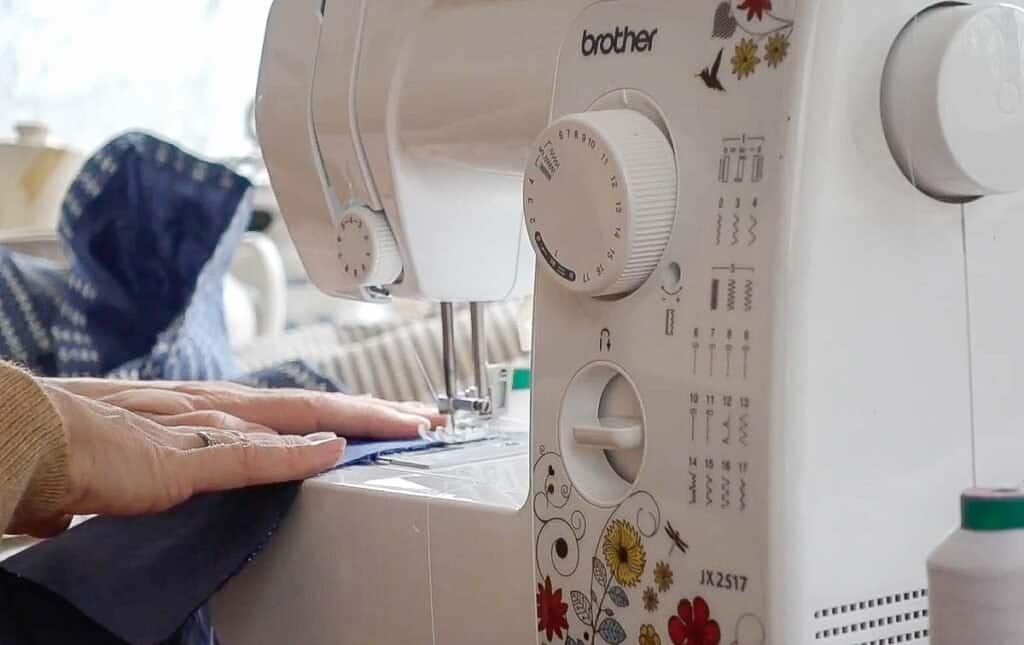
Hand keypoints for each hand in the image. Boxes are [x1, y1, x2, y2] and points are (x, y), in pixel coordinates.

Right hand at [44, 378, 447, 438]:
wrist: (19, 434)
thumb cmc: (65, 441)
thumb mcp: (131, 455)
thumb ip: (159, 468)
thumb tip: (156, 487)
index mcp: (201, 409)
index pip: (288, 408)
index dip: (339, 413)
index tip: (380, 419)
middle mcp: (211, 406)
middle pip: (311, 404)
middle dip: (372, 411)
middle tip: (424, 415)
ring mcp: (199, 426)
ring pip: (298, 419)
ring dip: (359, 424)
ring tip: (409, 427)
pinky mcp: (180, 457)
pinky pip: (250, 455)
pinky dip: (297, 454)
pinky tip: (336, 453)